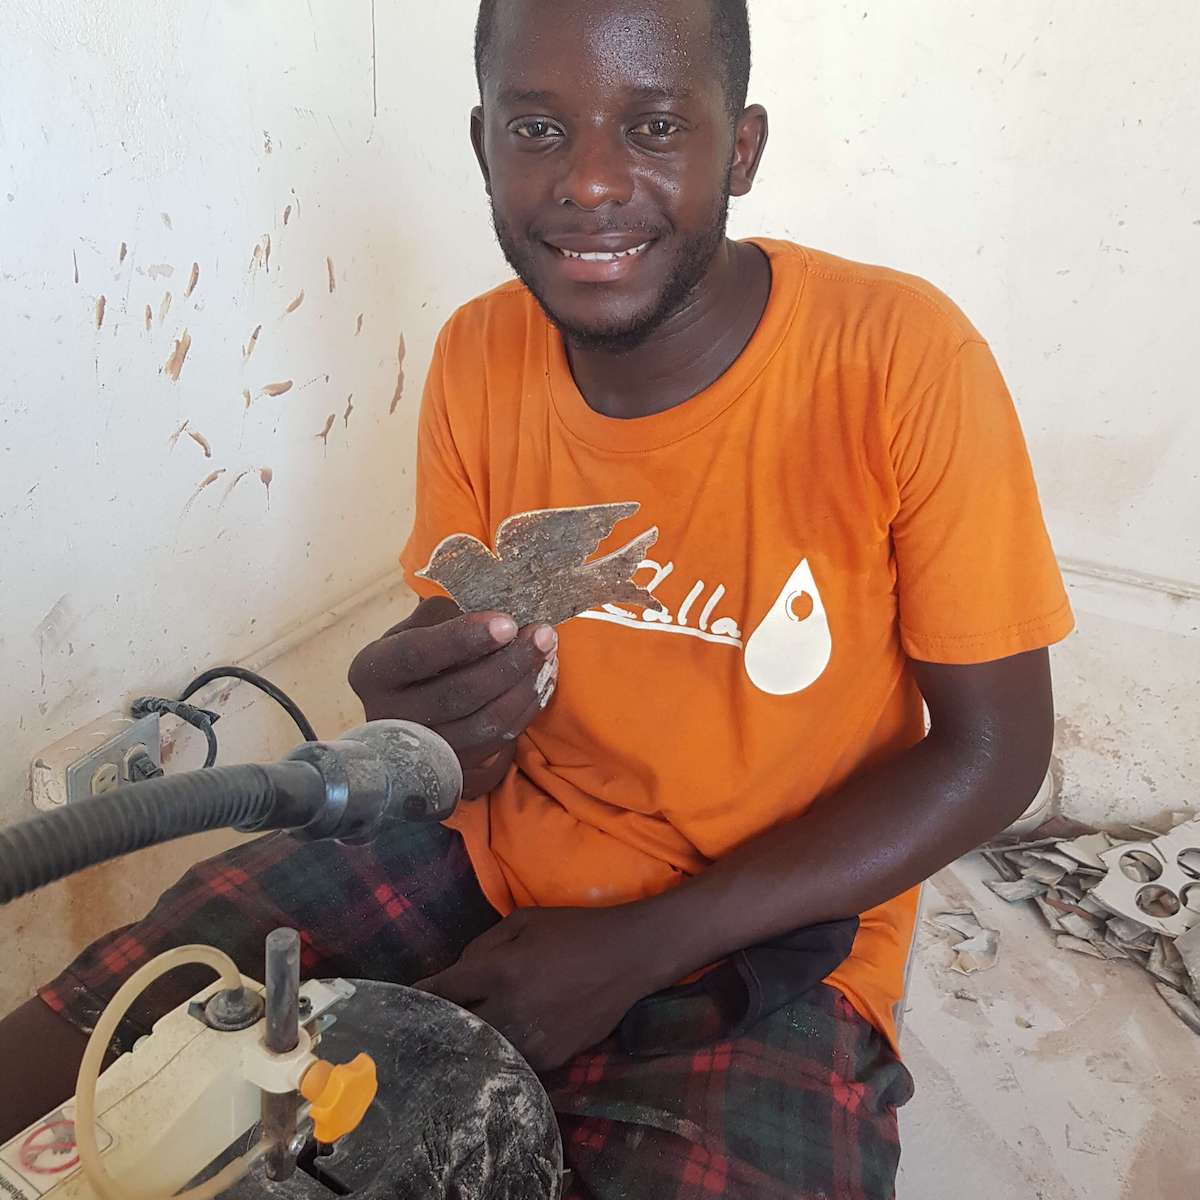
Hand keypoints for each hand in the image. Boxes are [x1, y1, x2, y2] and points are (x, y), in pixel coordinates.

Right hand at [348, 597, 557, 799]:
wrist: (411, 709)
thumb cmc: (418, 657)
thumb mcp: (416, 627)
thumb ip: (444, 613)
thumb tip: (492, 601)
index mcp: (373, 670)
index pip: (417, 654)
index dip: (462, 638)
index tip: (507, 622)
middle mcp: (389, 715)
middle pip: (457, 693)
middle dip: (509, 662)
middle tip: (543, 635)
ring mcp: (423, 748)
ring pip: (484, 722)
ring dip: (525, 687)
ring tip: (549, 655)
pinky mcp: (454, 766)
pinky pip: (499, 741)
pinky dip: (527, 709)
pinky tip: (543, 680)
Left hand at [417, 907, 663, 1071]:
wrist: (630, 956)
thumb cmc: (575, 930)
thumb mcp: (524, 921)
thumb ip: (483, 944)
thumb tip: (457, 972)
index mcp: (501, 969)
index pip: (445, 991)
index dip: (420, 997)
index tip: (405, 1003)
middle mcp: (512, 1008)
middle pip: (457, 1030)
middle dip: (438, 1029)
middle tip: (422, 1031)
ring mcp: (533, 1038)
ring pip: (483, 1055)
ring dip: (466, 1049)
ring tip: (450, 1048)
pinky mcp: (553, 1057)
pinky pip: (514, 1063)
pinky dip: (499, 1058)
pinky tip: (490, 1055)